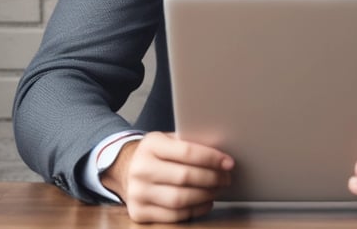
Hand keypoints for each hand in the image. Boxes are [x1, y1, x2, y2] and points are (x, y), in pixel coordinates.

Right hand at [100, 131, 233, 222]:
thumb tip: (222, 154)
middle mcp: (141, 168)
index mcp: (151, 144)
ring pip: (180, 199)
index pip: (187, 151)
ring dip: (205, 195)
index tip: (229, 162)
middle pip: (185, 177)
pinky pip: (173, 216)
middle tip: (227, 177)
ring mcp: (138, 192)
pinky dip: (195, 210)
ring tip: (218, 189)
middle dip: (212, 178)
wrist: (128, 170)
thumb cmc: (159, 154)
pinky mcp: (138, 212)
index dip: (211, 158)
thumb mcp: (170, 140)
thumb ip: (191, 143)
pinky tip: (206, 202)